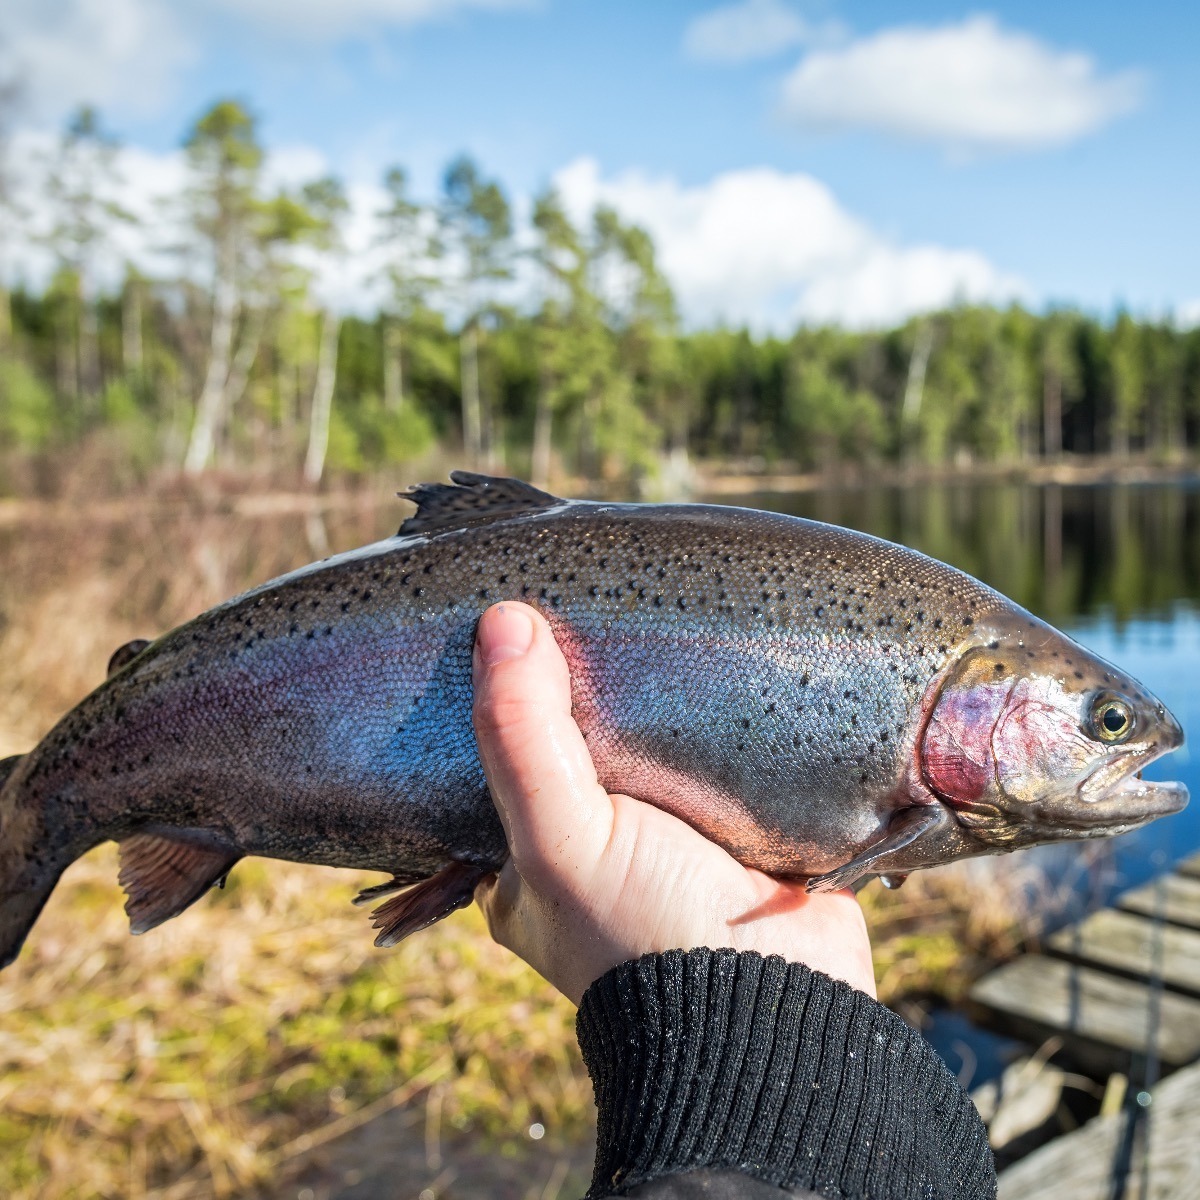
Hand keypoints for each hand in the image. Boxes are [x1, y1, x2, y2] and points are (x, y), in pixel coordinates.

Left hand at [470, 602, 876, 1005]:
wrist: (779, 1006)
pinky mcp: (736, 821)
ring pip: (648, 741)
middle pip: (577, 741)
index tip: (511, 617)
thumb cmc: (645, 935)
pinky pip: (717, 749)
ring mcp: (666, 834)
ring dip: (655, 692)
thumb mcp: (560, 840)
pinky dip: (717, 710)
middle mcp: (591, 848)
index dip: (500, 693)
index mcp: (525, 865)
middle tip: (588, 599)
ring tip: (649, 605)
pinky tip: (713, 649)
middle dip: (582, 681)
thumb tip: (502, 622)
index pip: (496, 759)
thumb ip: (522, 737)